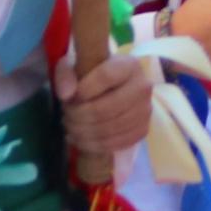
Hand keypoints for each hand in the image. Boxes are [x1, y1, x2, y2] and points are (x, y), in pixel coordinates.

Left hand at [60, 45, 154, 170]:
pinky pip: (116, 143)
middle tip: (65, 115)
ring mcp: (145, 111)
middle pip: (106, 108)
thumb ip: (66, 75)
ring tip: (70, 126)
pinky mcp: (142, 130)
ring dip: (84, 132)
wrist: (114, 87)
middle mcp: (142, 87)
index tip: (68, 97)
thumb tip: (66, 95)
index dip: (82, 90)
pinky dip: (94, 145)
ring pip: (110, 128)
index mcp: (128, 65)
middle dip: (79, 116)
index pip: (105, 77)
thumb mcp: (75, 66)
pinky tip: (80, 139)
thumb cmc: (92, 75)